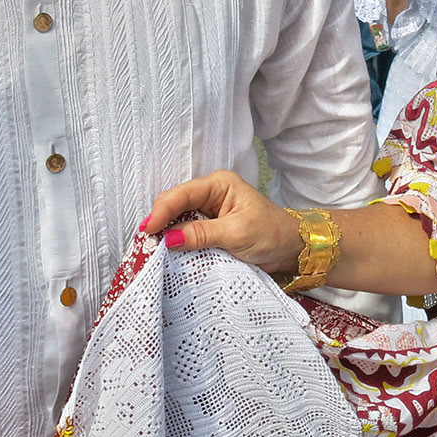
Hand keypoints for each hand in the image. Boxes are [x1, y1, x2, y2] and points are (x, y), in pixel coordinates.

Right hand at [142, 169, 301, 273]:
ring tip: (150, 249)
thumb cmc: (270, 233)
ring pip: (177, 218)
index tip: (147, 230)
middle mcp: (210, 193)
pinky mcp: (207, 227)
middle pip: (175, 203)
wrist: (290, 248)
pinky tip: (166, 251)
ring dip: (165, 232)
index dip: (162, 211)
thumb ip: (202, 234)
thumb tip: (169, 238)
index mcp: (219, 184)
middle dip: (160, 220)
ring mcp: (207, 210)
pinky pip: (184, 231)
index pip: (183, 194)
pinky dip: (175, 241)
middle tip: (146, 243)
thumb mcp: (237, 233)